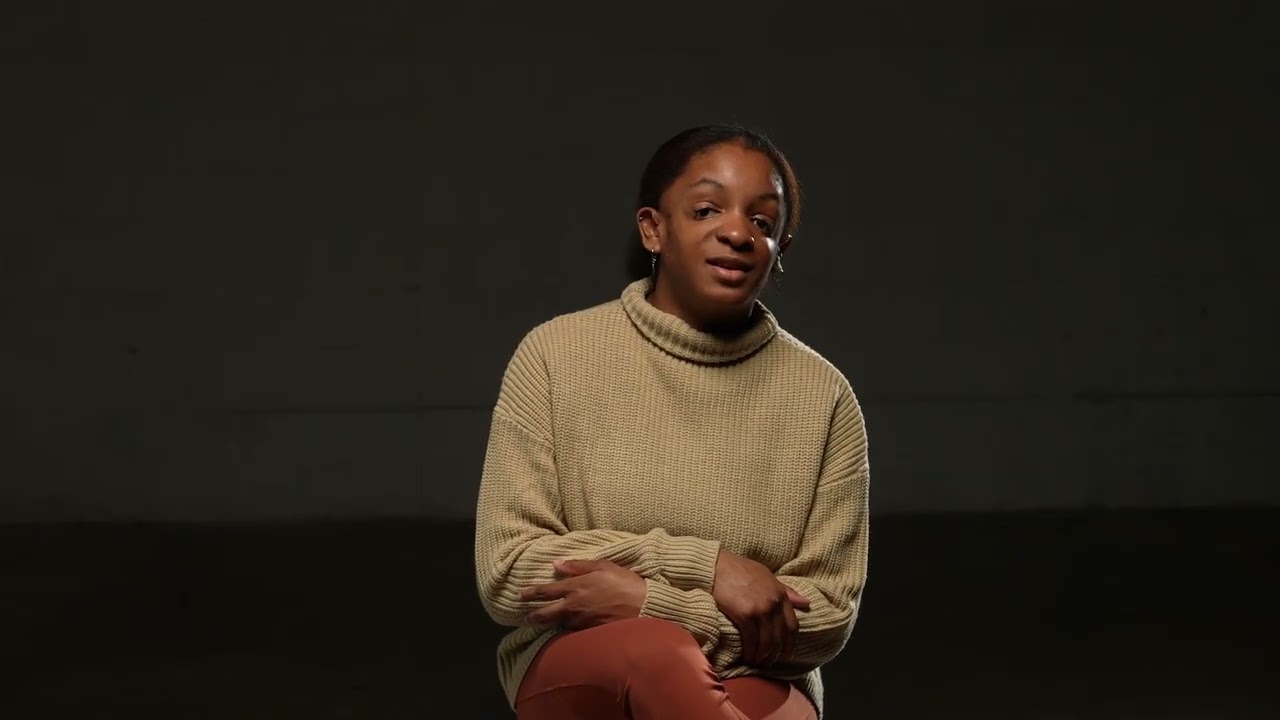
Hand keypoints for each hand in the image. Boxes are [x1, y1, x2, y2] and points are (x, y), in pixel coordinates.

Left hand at [520, 559, 646, 629]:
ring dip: (550, 623)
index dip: (532, 592)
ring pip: (559, 623)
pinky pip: (573, 630)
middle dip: (534, 615)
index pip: (546, 591)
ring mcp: (581, 621)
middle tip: (527, 616)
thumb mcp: (603, 566)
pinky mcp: (590, 631)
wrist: (643, 606)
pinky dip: (568, 628)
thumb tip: (557, 564)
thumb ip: (578, 565)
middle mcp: (573, 606)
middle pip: (546, 613)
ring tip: (544, 622)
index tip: (521, 594)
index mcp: (575, 586)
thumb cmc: (625, 582)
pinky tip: (568, 627)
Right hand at [711, 549, 810, 666]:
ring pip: (766, 641)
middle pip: (779, 637)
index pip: (792, 625)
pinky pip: (751, 639)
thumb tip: (806, 603)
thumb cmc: (740, 569)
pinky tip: (747, 656)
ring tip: (757, 662)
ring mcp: (760, 609)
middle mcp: (773, 603)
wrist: (716, 566)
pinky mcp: (744, 615)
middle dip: (775, 653)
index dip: (790, 643)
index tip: (786, 654)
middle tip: (769, 662)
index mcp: (780, 594)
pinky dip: (750, 651)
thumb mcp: (767, 576)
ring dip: (762, 656)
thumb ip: (786, 591)